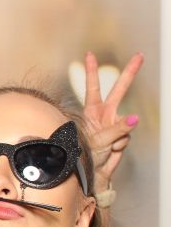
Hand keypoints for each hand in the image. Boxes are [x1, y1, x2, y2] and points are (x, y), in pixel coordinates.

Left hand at [81, 51, 141, 192]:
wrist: (91, 172)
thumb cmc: (86, 155)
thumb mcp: (98, 140)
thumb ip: (117, 129)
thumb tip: (135, 117)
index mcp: (92, 111)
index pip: (93, 87)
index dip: (92, 71)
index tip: (89, 54)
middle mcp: (104, 114)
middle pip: (119, 90)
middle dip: (130, 73)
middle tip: (139, 55)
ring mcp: (115, 124)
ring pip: (127, 122)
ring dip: (117, 136)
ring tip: (104, 146)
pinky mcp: (123, 135)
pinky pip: (127, 137)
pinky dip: (120, 145)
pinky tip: (111, 150)